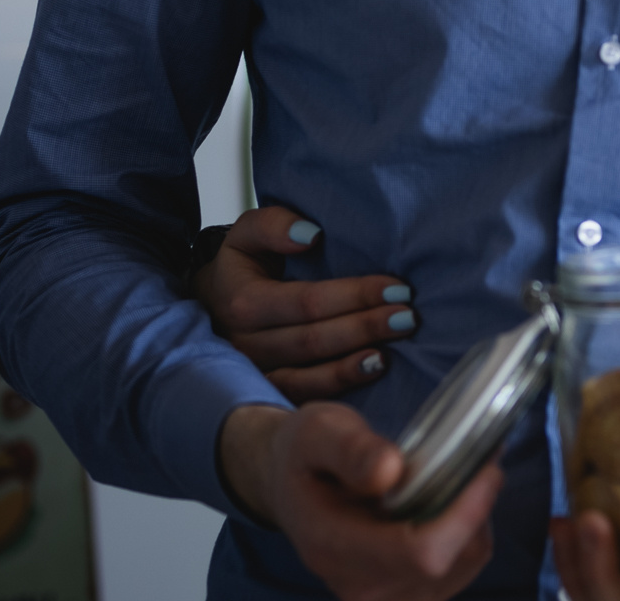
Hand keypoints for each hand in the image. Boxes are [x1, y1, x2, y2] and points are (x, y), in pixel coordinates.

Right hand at [191, 206, 416, 400]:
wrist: (211, 306)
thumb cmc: (242, 265)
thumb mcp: (246, 234)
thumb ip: (273, 224)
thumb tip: (310, 235)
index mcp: (243, 302)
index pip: (306, 302)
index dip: (353, 296)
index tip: (395, 287)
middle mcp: (246, 344)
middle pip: (314, 339)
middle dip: (365, 326)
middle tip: (408, 316)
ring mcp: (256, 372)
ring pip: (311, 372)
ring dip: (358, 359)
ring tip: (396, 343)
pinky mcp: (267, 390)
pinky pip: (305, 394)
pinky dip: (341, 383)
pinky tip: (374, 367)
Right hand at [217, 403, 501, 600]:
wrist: (291, 486)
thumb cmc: (306, 455)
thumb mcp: (317, 432)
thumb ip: (351, 449)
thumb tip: (390, 470)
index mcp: (333, 546)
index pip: (420, 553)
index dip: (463, 514)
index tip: (484, 468)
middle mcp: (359, 585)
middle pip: (449, 563)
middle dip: (475, 510)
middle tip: (478, 462)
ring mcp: (382, 597)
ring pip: (462, 568)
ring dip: (475, 521)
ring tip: (462, 481)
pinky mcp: (403, 594)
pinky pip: (459, 572)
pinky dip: (467, 536)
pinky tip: (452, 505)